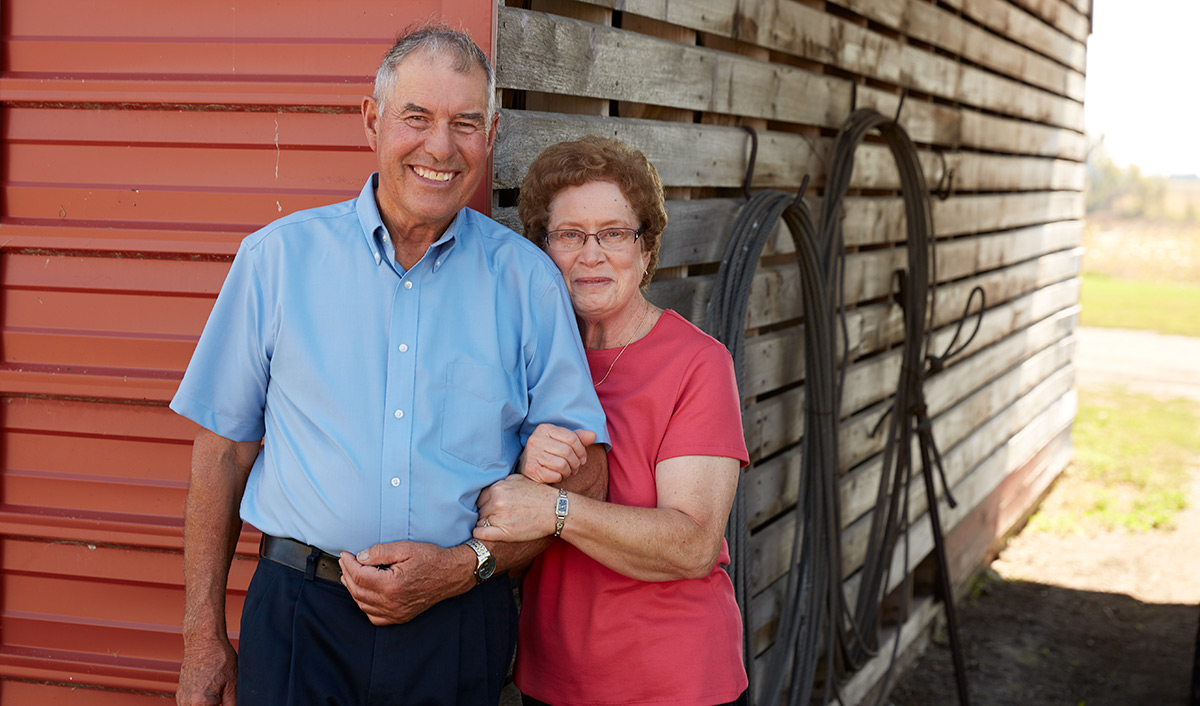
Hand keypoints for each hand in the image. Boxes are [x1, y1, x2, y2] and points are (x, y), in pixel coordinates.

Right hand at [176, 636, 236, 704]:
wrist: (203, 641)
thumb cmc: (219, 659)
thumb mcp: (233, 685)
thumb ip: (232, 704)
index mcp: (201, 704)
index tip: (227, 701)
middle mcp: (187, 703)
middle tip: (224, 697)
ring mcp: (181, 699)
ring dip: (209, 705)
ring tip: (219, 694)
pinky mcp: (180, 694)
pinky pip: (191, 705)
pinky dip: (201, 703)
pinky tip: (211, 693)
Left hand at [339, 541, 472, 624]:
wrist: (452, 574)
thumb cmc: (432, 559)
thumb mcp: (405, 548)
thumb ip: (380, 552)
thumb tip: (359, 557)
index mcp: (392, 585)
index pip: (359, 576)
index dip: (348, 563)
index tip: (345, 554)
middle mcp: (392, 603)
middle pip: (357, 591)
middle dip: (348, 575)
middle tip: (345, 562)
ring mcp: (396, 613)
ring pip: (363, 605)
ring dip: (353, 589)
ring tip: (351, 576)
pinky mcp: (401, 616)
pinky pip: (374, 617)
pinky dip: (365, 606)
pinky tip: (365, 594)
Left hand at [474, 474, 559, 542]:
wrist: (555, 510)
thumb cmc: (539, 494)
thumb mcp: (519, 479)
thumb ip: (502, 483)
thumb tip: (490, 488)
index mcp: (498, 488)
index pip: (480, 497)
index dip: (486, 503)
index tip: (492, 508)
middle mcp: (496, 501)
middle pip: (480, 510)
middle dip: (486, 513)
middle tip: (498, 516)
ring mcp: (499, 517)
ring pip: (480, 521)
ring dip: (486, 523)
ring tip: (498, 524)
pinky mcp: (503, 532)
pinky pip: (481, 534)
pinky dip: (479, 534)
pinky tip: (482, 534)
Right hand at [519, 425, 595, 483]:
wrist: (527, 467)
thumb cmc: (548, 452)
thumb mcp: (561, 441)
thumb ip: (577, 438)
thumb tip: (593, 435)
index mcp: (544, 428)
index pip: (571, 437)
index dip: (581, 450)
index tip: (583, 458)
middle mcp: (536, 439)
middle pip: (567, 452)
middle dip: (576, 463)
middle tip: (576, 468)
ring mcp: (532, 454)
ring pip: (562, 464)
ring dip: (568, 471)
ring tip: (567, 472)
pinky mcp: (531, 469)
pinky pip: (555, 475)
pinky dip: (560, 478)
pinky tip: (557, 476)